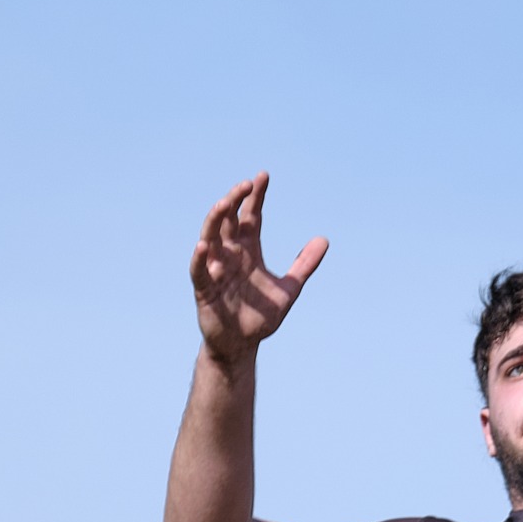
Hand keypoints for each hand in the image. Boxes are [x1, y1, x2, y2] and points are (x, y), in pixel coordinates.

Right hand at [190, 172, 327, 367]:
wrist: (242, 345)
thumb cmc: (260, 316)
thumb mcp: (289, 289)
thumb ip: (304, 265)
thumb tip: (324, 240)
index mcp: (248, 251)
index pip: (251, 217)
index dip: (255, 197)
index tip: (263, 176)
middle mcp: (230, 254)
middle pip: (228, 220)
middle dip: (235, 201)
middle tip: (246, 184)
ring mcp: (215, 269)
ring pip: (210, 237)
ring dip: (215, 220)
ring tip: (226, 203)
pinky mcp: (204, 289)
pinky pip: (198, 270)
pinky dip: (199, 258)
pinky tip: (203, 245)